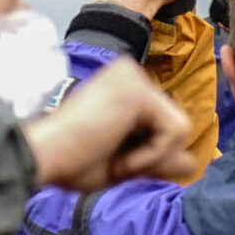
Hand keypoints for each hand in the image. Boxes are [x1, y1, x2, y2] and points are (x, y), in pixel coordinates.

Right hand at [21, 57, 197, 189]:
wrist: (41, 158)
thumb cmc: (70, 162)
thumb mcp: (124, 162)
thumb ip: (158, 159)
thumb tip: (193, 161)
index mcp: (122, 84)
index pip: (164, 123)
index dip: (147, 155)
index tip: (109, 158)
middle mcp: (130, 72)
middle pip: (176, 125)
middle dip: (151, 155)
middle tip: (110, 158)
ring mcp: (135, 77)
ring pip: (180, 129)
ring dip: (149, 157)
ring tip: (112, 155)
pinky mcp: (139, 91)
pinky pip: (175, 132)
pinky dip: (151, 155)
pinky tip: (118, 154)